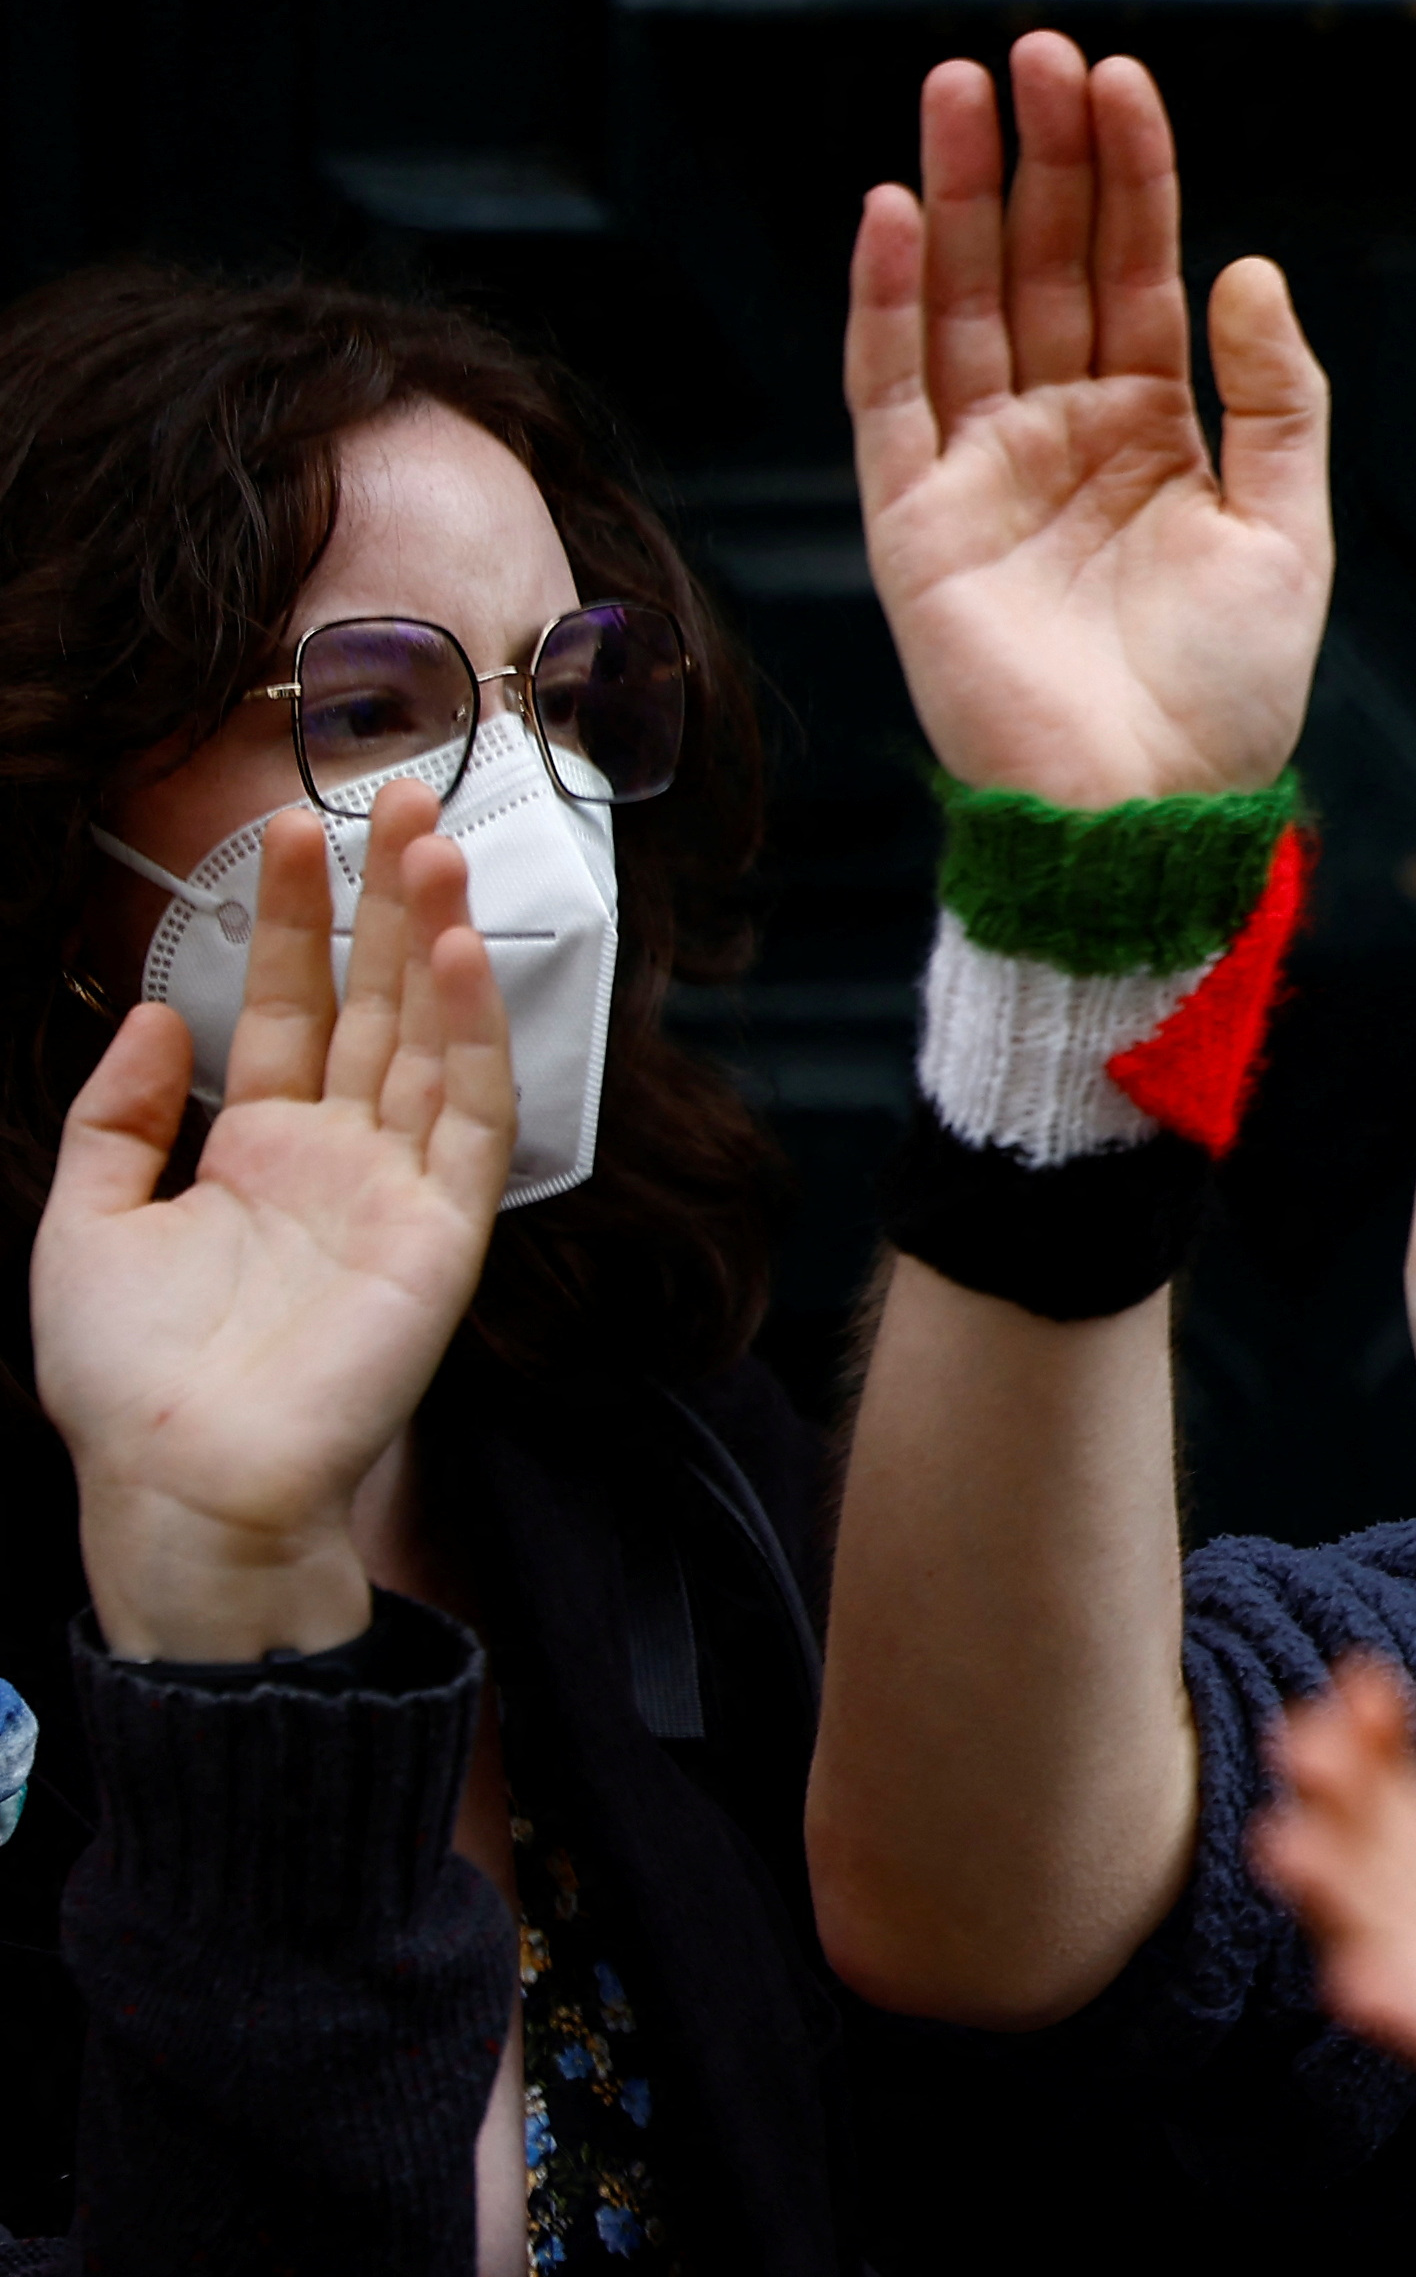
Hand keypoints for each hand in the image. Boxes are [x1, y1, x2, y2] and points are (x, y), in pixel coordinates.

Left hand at [35, 792, 509, 1660]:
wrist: (180, 1483)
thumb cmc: (127, 1379)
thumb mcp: (83, 1222)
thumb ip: (117, 1118)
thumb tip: (156, 1019)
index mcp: (260, 1154)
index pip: (290, 1010)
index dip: (292, 921)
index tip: (293, 829)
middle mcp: (341, 1159)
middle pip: (376, 1001)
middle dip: (384, 897)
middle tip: (397, 793)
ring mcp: (399, 1190)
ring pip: (431, 1038)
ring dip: (437, 939)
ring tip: (434, 844)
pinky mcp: (444, 1231)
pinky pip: (469, 1115)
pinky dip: (472, 1034)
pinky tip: (460, 958)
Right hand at [845, 35, 1331, 806]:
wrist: (1150, 814)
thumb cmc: (1228, 695)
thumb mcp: (1288, 531)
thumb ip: (1275, 398)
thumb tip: (1248, 267)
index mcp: (1151, 431)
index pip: (1130, 271)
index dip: (1128, 176)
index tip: (1121, 78)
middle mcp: (1060, 432)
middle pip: (1040, 264)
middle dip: (1039, 156)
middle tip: (1035, 51)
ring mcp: (982, 468)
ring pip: (962, 300)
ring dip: (959, 195)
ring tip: (963, 89)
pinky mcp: (914, 518)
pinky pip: (890, 388)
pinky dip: (889, 300)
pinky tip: (900, 211)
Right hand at [1254, 1654, 1415, 2218]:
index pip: (1406, 1799)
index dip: (1374, 1746)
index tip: (1362, 1682)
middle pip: (1380, 1868)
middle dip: (1335, 1809)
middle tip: (1298, 1742)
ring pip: (1397, 1953)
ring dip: (1341, 1906)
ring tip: (1287, 1844)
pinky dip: (1414, 2018)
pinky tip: (1362, 1980)